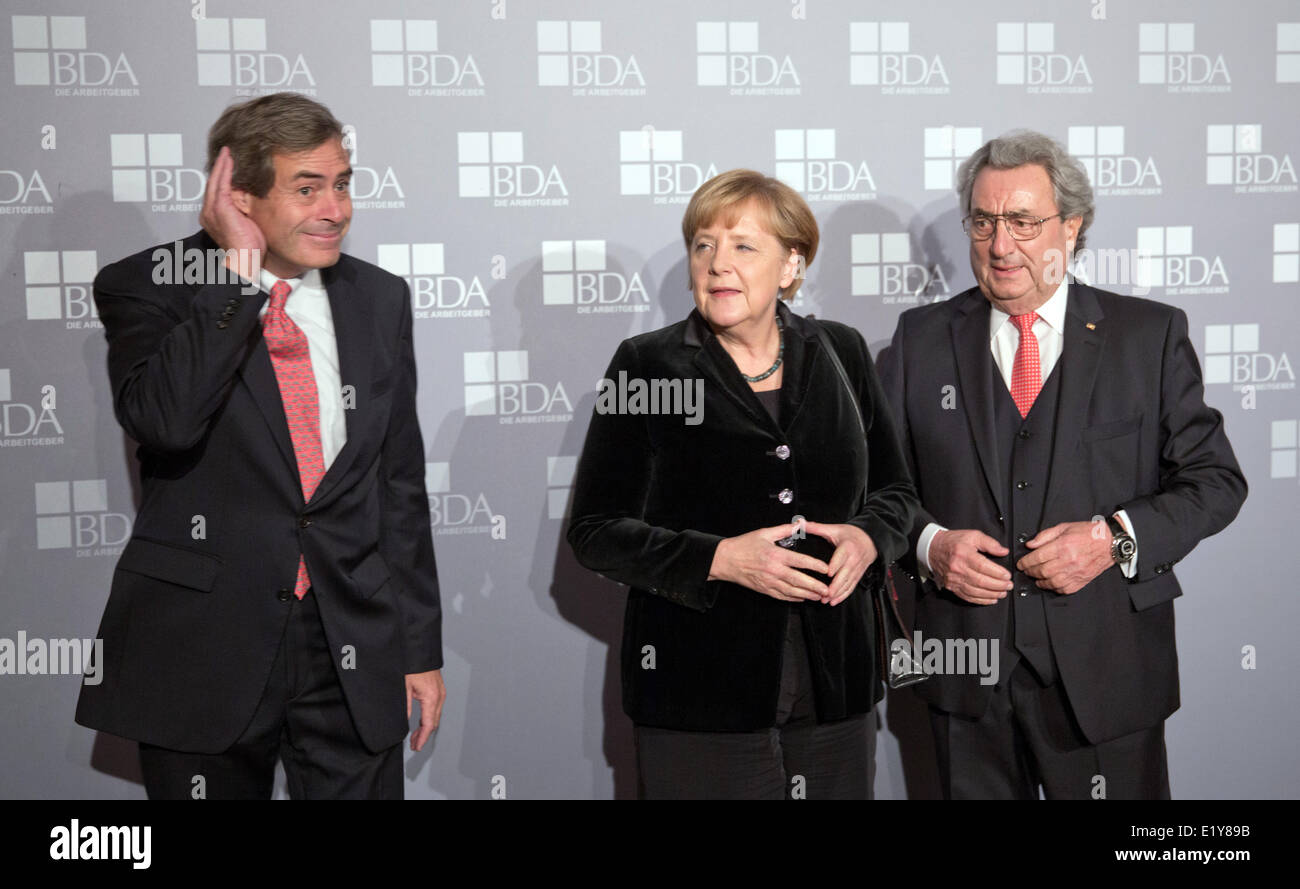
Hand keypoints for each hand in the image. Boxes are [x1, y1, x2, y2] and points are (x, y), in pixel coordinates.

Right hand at [199, 146, 265, 280]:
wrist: (245, 259)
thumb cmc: (249, 248)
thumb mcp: (248, 225)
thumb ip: (246, 212)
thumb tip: (253, 202)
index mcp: (214, 217)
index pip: (217, 192)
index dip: (222, 177)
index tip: (228, 164)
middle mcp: (209, 212)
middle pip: (213, 183)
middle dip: (220, 166)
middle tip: (225, 152)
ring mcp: (212, 209)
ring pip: (216, 180)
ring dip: (222, 164)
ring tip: (227, 151)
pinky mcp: (220, 207)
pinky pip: (222, 183)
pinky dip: (225, 169)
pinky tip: (229, 159)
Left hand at [405, 669, 445, 751]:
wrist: (420, 652)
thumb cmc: (412, 666)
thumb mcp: (404, 688)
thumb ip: (405, 707)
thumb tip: (403, 723)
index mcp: (431, 698)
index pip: (428, 724)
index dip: (422, 738)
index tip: (417, 747)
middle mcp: (439, 697)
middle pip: (433, 723)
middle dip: (423, 735)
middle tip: (414, 745)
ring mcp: (441, 693)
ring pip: (435, 717)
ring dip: (426, 728)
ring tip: (415, 737)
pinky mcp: (439, 690)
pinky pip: (436, 709)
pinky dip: (428, 718)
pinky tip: (420, 723)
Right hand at [709, 523, 830, 602]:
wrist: (725, 560)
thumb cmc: (744, 545)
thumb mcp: (764, 533)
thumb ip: (784, 529)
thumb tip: (800, 523)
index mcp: (775, 555)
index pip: (799, 561)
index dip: (815, 565)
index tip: (827, 569)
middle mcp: (773, 570)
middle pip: (798, 580)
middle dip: (815, 586)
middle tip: (828, 590)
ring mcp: (768, 582)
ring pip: (792, 591)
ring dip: (807, 595)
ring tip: (820, 596)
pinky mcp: (764, 590)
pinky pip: (782, 596)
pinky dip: (794, 598)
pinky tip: (803, 598)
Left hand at [802, 521, 876, 605]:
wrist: (870, 540)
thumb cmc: (850, 534)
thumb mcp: (834, 529)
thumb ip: (816, 528)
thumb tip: (799, 524)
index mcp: (848, 547)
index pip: (841, 557)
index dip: (836, 565)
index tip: (829, 573)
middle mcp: (854, 559)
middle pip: (845, 574)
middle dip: (835, 585)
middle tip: (825, 594)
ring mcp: (857, 569)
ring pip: (848, 583)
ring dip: (838, 593)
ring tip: (826, 600)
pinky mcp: (858, 575)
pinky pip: (852, 587)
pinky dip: (844, 595)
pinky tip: (834, 601)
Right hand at [928, 529, 1011, 604]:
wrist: (932, 548)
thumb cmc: (952, 542)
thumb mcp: (972, 535)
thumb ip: (989, 543)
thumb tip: (1003, 551)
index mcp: (963, 554)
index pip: (983, 566)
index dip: (997, 573)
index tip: (1007, 575)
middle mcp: (957, 568)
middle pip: (981, 581)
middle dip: (998, 585)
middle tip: (1008, 585)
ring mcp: (954, 579)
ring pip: (975, 591)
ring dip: (992, 594)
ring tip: (1002, 593)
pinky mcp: (951, 586)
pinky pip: (968, 596)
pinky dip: (981, 600)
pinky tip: (990, 599)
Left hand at [1017, 520, 1112, 594]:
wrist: (1110, 543)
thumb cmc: (1088, 534)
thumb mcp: (1064, 527)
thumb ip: (1045, 536)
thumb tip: (1030, 545)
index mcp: (1063, 546)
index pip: (1037, 557)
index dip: (1025, 562)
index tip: (1021, 564)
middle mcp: (1068, 560)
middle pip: (1042, 571)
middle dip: (1030, 572)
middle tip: (1026, 570)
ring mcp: (1076, 572)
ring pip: (1051, 582)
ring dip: (1040, 581)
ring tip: (1036, 577)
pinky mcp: (1081, 580)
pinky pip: (1064, 589)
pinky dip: (1054, 588)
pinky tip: (1050, 583)